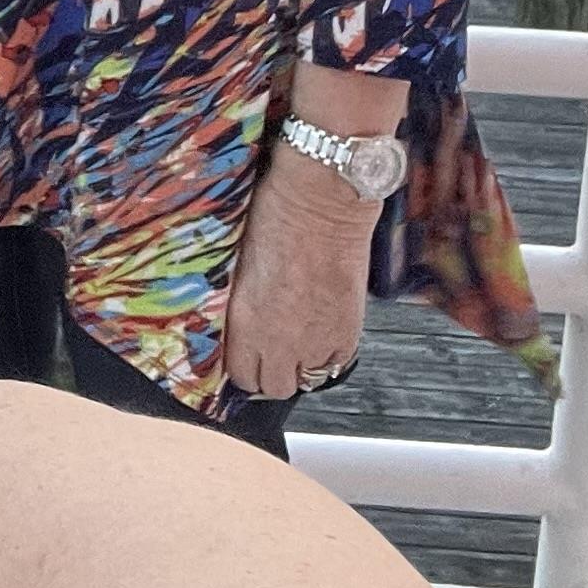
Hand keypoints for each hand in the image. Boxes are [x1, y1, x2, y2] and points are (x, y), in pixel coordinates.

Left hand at [221, 153, 374, 402]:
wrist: (323, 201)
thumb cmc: (277, 216)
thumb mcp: (239, 264)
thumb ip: (240, 304)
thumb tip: (239, 323)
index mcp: (244, 322)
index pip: (240, 376)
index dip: (242, 367)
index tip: (244, 356)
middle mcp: (280, 340)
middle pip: (273, 387)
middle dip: (269, 373)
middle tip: (270, 352)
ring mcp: (316, 341)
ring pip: (306, 380)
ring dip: (300, 366)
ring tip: (297, 339)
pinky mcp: (347, 333)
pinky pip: (335, 364)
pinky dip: (328, 354)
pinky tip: (320, 329)